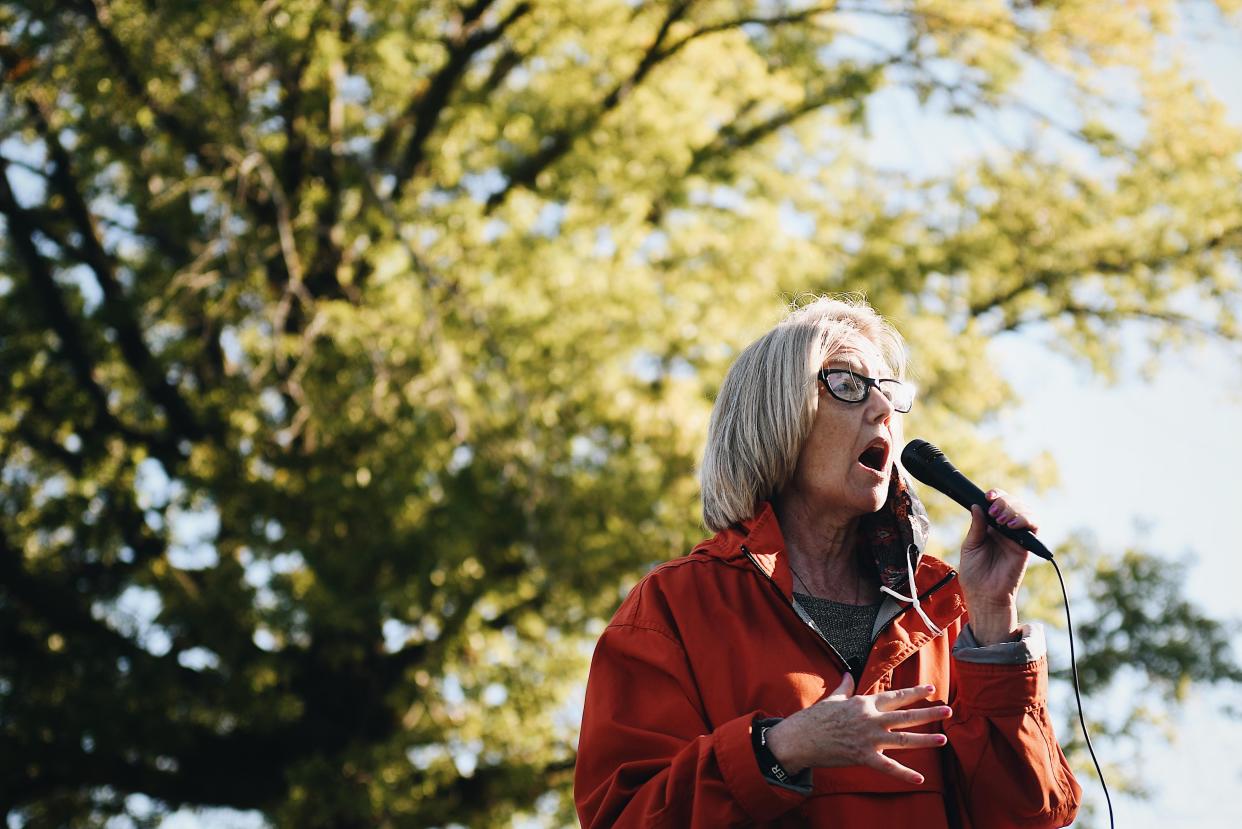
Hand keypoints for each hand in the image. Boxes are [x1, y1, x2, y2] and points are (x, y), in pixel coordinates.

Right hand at [764, 674, 950, 783]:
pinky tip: (920, 778)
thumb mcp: (832, 698)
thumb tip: (849, 674)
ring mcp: (869, 739)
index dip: (914, 693)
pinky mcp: (863, 757)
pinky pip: (888, 767)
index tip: (931, 690)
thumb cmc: (815, 717)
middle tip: (948, 710)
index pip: (895, 696)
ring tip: (943, 739)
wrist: (800, 738)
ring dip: (925, 740)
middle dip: (929, 713)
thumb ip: (845, 687)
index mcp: (864, 703)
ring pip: (903, 739)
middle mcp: (871, 719)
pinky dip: (904, 774)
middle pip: (906, 715)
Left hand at [958, 488, 1035, 644]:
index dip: (996, 495)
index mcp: (990, 526)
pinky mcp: (1026, 547)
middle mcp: (1005, 529)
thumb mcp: (970, 546)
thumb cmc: (975, 574)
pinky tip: (1012, 525)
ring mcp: (1016, 537)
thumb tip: (978, 506)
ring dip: (1014, 509)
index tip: (988, 496)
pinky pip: (1033, 527)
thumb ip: (977, 527)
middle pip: (1013, 503)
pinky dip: (1025, 520)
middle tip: (994, 511)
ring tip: (1001, 519)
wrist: (984, 595)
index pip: (997, 503)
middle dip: (1005, 501)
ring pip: (1026, 511)